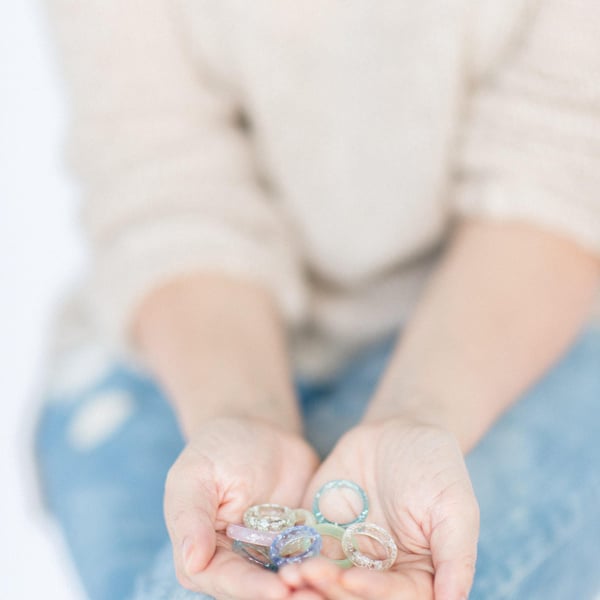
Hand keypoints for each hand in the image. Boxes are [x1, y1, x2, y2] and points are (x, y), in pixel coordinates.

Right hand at [164, 416, 321, 599]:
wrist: (259, 431)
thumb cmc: (218, 449)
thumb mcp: (195, 475)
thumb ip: (191, 516)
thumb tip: (191, 560)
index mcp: (202, 556)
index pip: (225, 580)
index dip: (251, 589)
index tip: (278, 591)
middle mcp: (236, 564)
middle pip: (259, 591)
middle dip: (288, 596)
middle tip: (315, 596)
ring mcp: (270, 557)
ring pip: (289, 582)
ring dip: (310, 587)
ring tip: (333, 588)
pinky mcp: (299, 545)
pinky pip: (313, 561)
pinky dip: (327, 569)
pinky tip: (345, 572)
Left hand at [279, 419, 478, 599]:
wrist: (400, 430)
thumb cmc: (437, 468)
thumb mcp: (455, 509)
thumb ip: (455, 557)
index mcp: (416, 574)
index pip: (396, 596)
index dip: (373, 592)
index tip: (351, 580)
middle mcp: (380, 570)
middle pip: (355, 594)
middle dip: (332, 590)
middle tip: (310, 578)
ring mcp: (348, 552)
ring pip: (326, 578)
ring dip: (309, 581)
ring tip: (290, 575)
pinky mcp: (322, 530)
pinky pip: (305, 549)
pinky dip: (292, 556)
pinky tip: (281, 557)